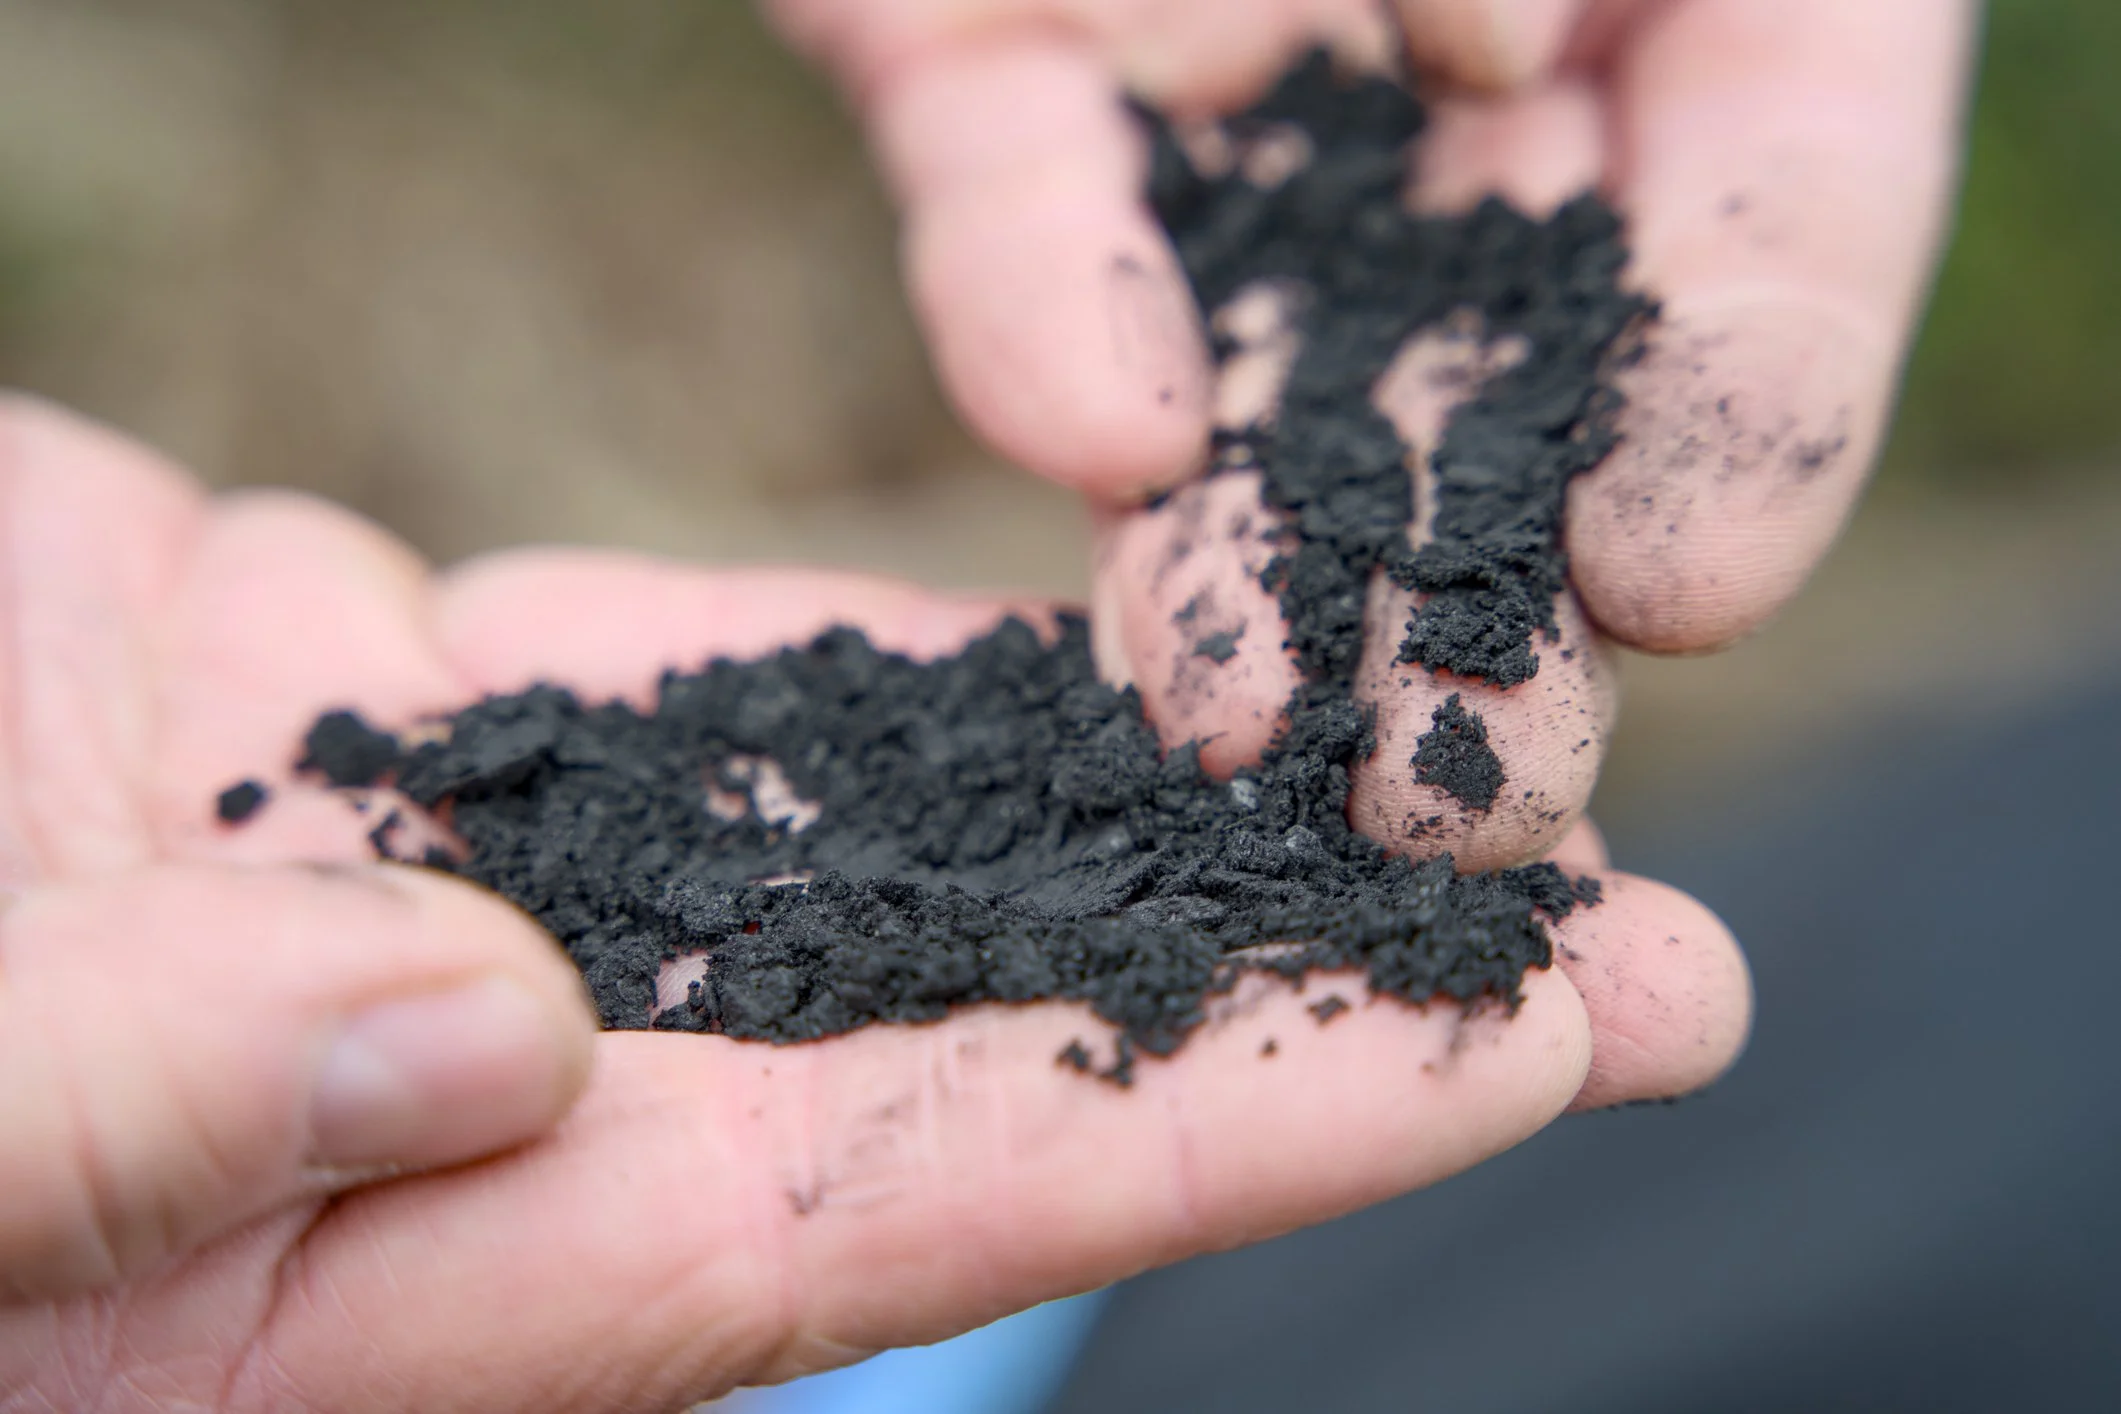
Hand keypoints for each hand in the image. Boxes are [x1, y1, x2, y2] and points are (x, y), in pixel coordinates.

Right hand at [0, 398, 1747, 1408]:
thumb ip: (104, 1110)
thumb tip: (467, 1037)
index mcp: (372, 1305)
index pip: (886, 1211)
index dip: (1230, 1133)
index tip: (1541, 1042)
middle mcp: (468, 1132)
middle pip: (961, 1046)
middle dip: (1299, 986)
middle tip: (1637, 910)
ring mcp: (446, 914)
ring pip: (874, 856)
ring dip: (1150, 810)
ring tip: (1436, 749)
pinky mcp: (382, 720)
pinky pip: (706, 695)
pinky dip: (909, 668)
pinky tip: (1125, 631)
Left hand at [769, 0, 1975, 867]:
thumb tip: (1489, 48)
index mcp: (1705, 3)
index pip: (1784, 203)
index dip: (1752, 393)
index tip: (1684, 586)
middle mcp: (1475, 64)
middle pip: (1510, 349)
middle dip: (1481, 575)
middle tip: (1457, 795)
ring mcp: (1229, 83)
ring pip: (1258, 340)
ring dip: (1250, 535)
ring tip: (1244, 721)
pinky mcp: (996, 68)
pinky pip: (1019, 196)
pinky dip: (1044, 303)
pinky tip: (1096, 427)